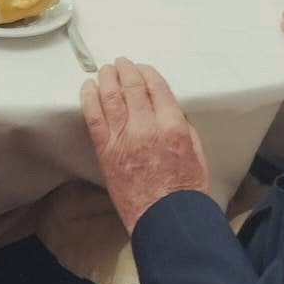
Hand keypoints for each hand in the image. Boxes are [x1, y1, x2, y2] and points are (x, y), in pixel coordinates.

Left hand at [79, 59, 209, 232]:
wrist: (166, 219)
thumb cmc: (185, 190)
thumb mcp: (195, 151)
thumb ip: (181, 126)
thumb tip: (167, 109)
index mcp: (172, 125)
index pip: (156, 87)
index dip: (147, 73)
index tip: (142, 69)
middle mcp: (147, 126)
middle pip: (131, 87)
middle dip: (125, 70)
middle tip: (121, 63)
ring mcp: (123, 137)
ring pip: (110, 96)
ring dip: (107, 78)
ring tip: (105, 70)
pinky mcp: (105, 150)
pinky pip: (93, 116)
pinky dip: (89, 97)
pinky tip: (88, 87)